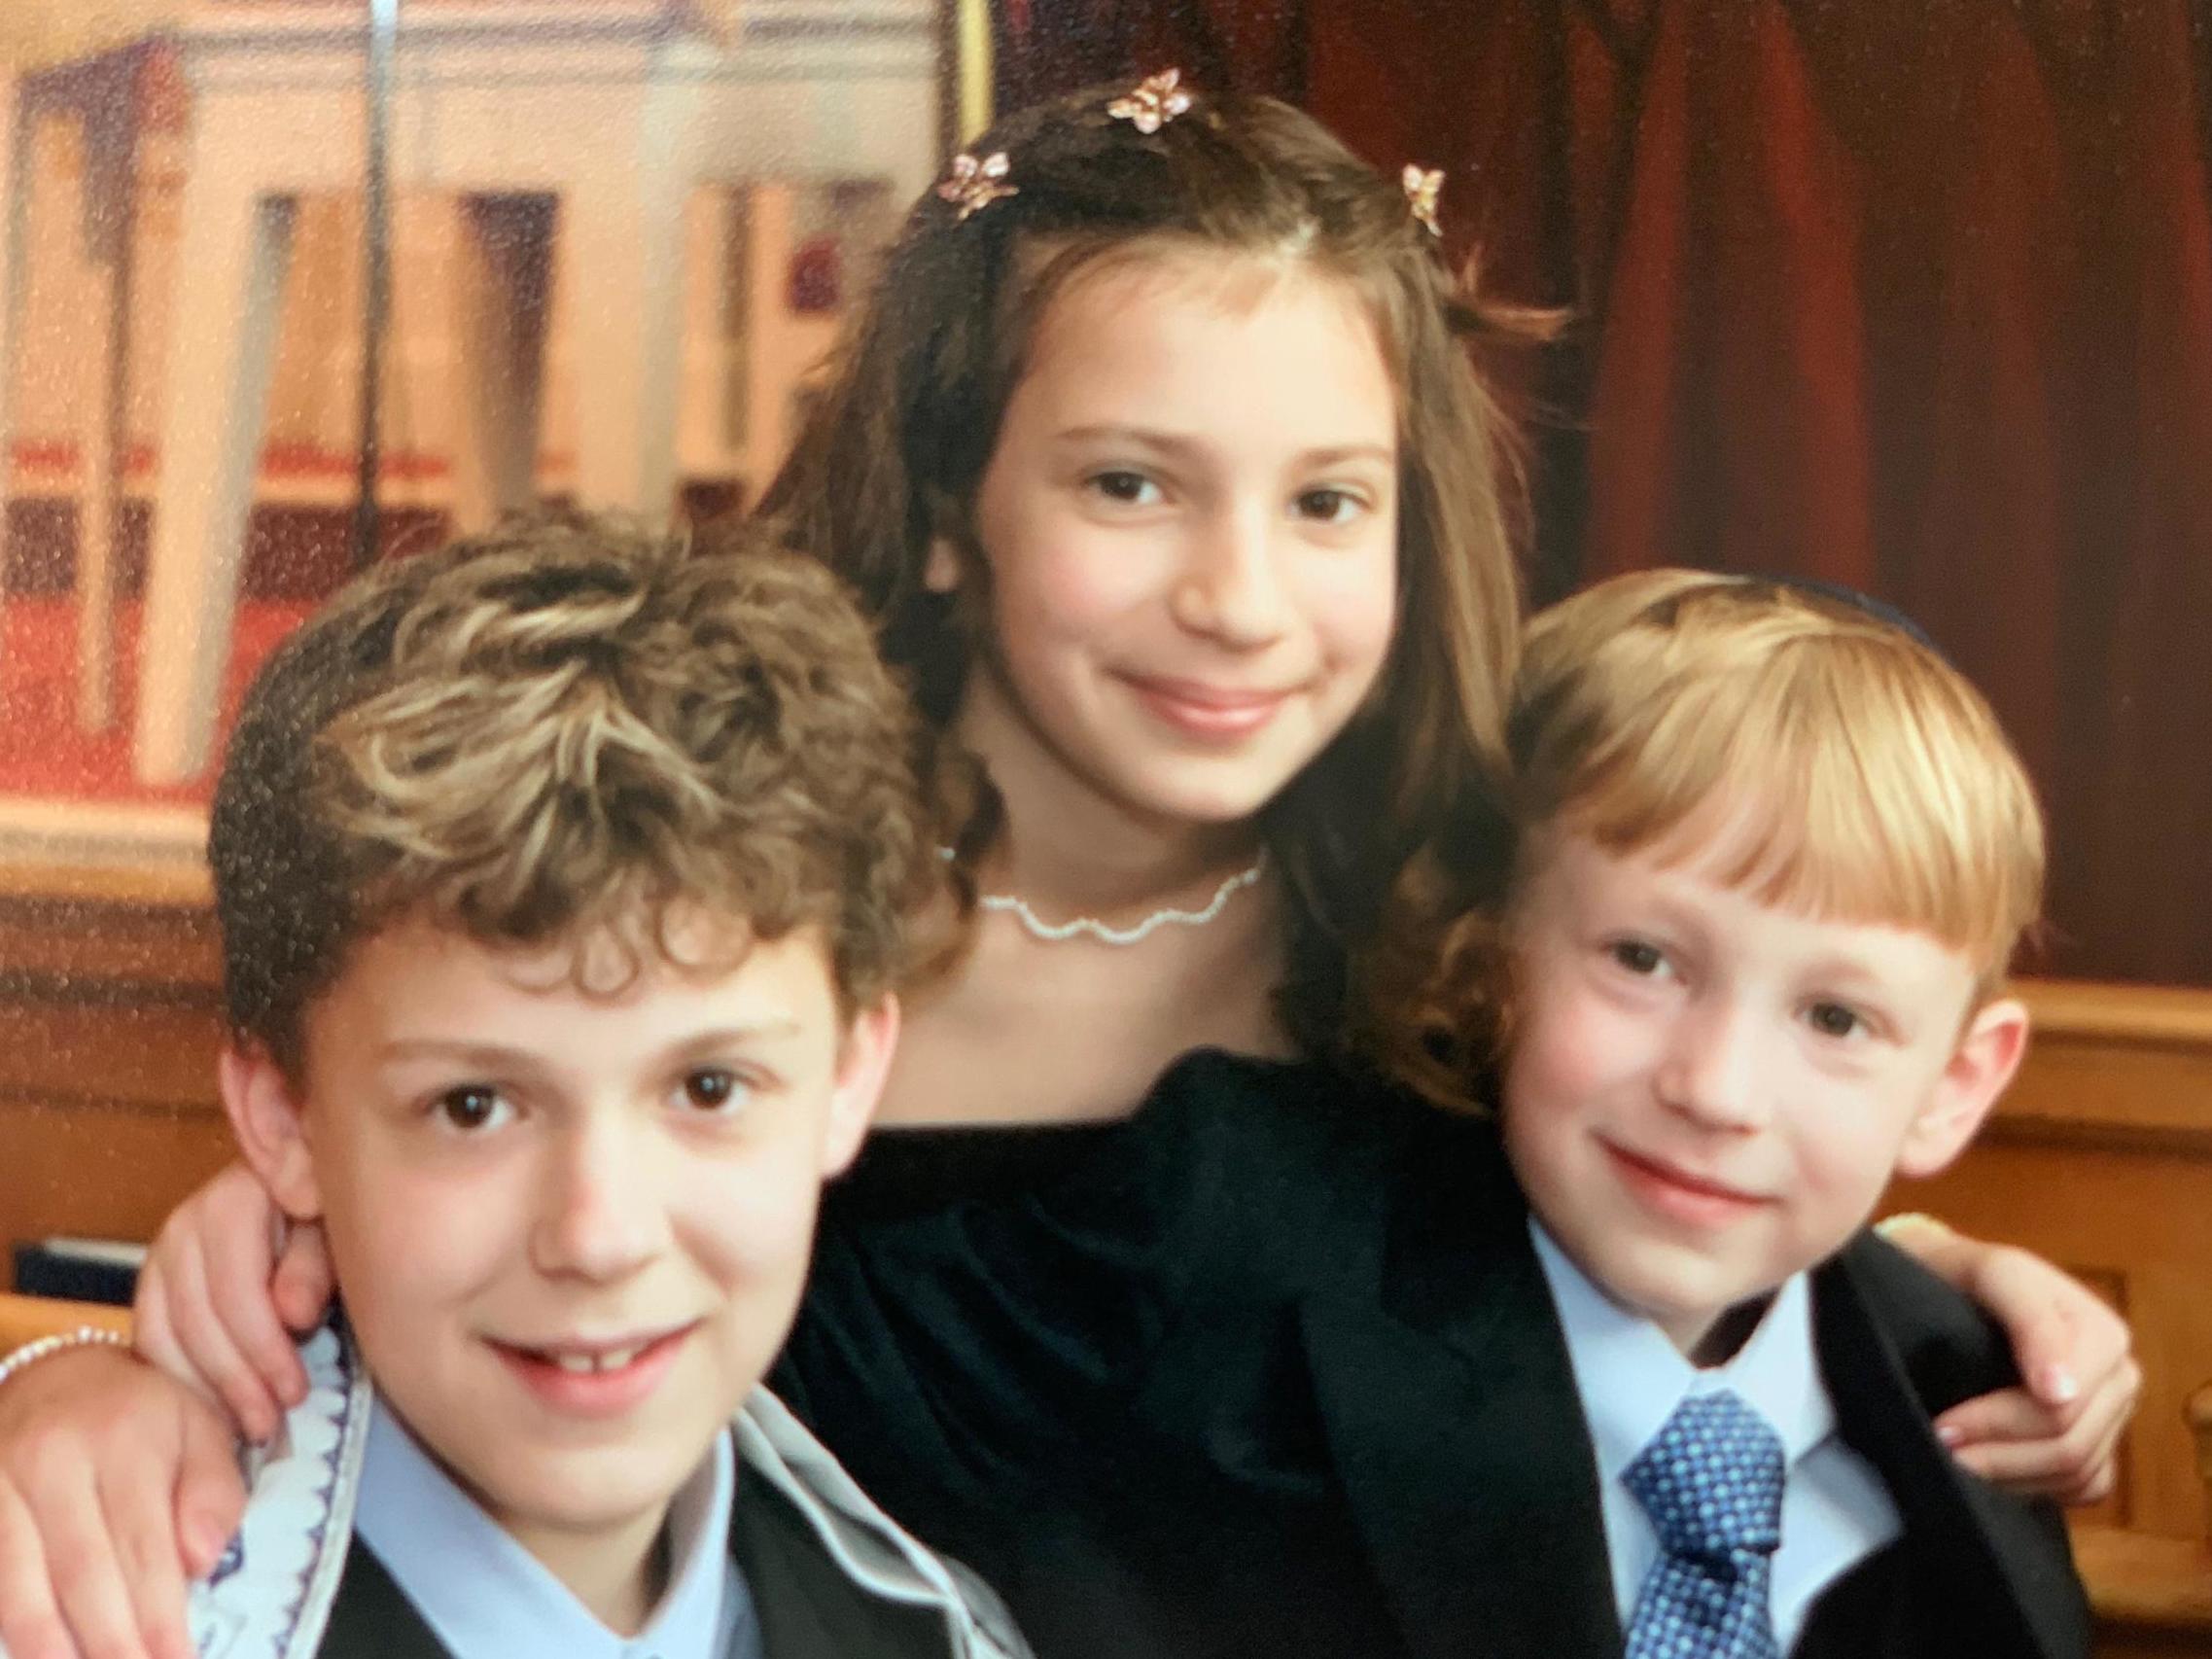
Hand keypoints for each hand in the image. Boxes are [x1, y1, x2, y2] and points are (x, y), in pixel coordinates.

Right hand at [0, 1344, 242, 1658]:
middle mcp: (53, 1462)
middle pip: (82, 1574)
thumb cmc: (139, 1412)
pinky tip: (36, 1651)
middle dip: (110, 1644)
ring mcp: (0, 1485)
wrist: (55, 1371)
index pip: (144, 1546)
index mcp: (124, 1441)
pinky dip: (11, 1622)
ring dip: (51, 1648)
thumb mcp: (199, 1427)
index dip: (159, 1615)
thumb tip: (201, 1562)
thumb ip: (212, 1492)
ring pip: (21, 1587)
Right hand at [133, 1161, 335, 1443]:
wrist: (299, 1201)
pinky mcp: (153, 1284)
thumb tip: (293, 1313)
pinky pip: (151, 1342)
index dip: (264, 1350)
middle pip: (196, 1319)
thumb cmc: (328, 1215)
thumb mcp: (338, 1228)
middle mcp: (184, 1224)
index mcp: (232, 1200)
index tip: (294, 1394)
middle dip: (235, 1381)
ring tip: (245, 1428)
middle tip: (270, 1425)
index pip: (237, 1291)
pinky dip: (180, 1382)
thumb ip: (316, 1263)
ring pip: (163, 1337)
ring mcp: (161, 1255)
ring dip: (204, 1391)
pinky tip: (213, 1411)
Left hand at [1901, 1225, 2140, 1502]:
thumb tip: (2061, 1395)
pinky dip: (2034, 1488)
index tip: (1944, 1426)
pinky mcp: (2100, 1448)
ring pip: (2074, 1475)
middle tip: (1938, 1446)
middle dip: (1998, 1454)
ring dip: (2009, 1476)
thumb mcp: (1994, 1275)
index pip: (2061, 1410)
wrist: (1951, 1283)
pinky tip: (1990, 1472)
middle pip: (2069, 1447)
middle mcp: (2119, 1380)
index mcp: (2104, 1336)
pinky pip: (2081, 1490)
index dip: (1998, 1423)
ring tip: (1954, 1461)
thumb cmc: (1968, 1276)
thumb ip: (2031, 1320)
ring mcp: (2112, 1417)